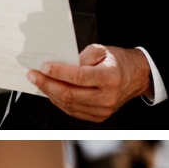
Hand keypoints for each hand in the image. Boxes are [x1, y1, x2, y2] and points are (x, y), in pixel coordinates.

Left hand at [35, 44, 154, 122]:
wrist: (136, 78)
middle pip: (70, 94)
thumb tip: (60, 64)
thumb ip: (82, 57)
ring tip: (39, 81)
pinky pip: (73, 111)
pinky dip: (59, 101)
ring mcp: (103, 111)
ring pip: (69, 105)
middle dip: (47, 84)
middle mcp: (107, 97)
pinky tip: (51, 91)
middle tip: (33, 75)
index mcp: (110, 77)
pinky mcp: (98, 117)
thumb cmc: (117, 61)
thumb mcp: (103, 50)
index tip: (43, 66)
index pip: (79, 77)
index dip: (59, 72)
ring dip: (50, 93)